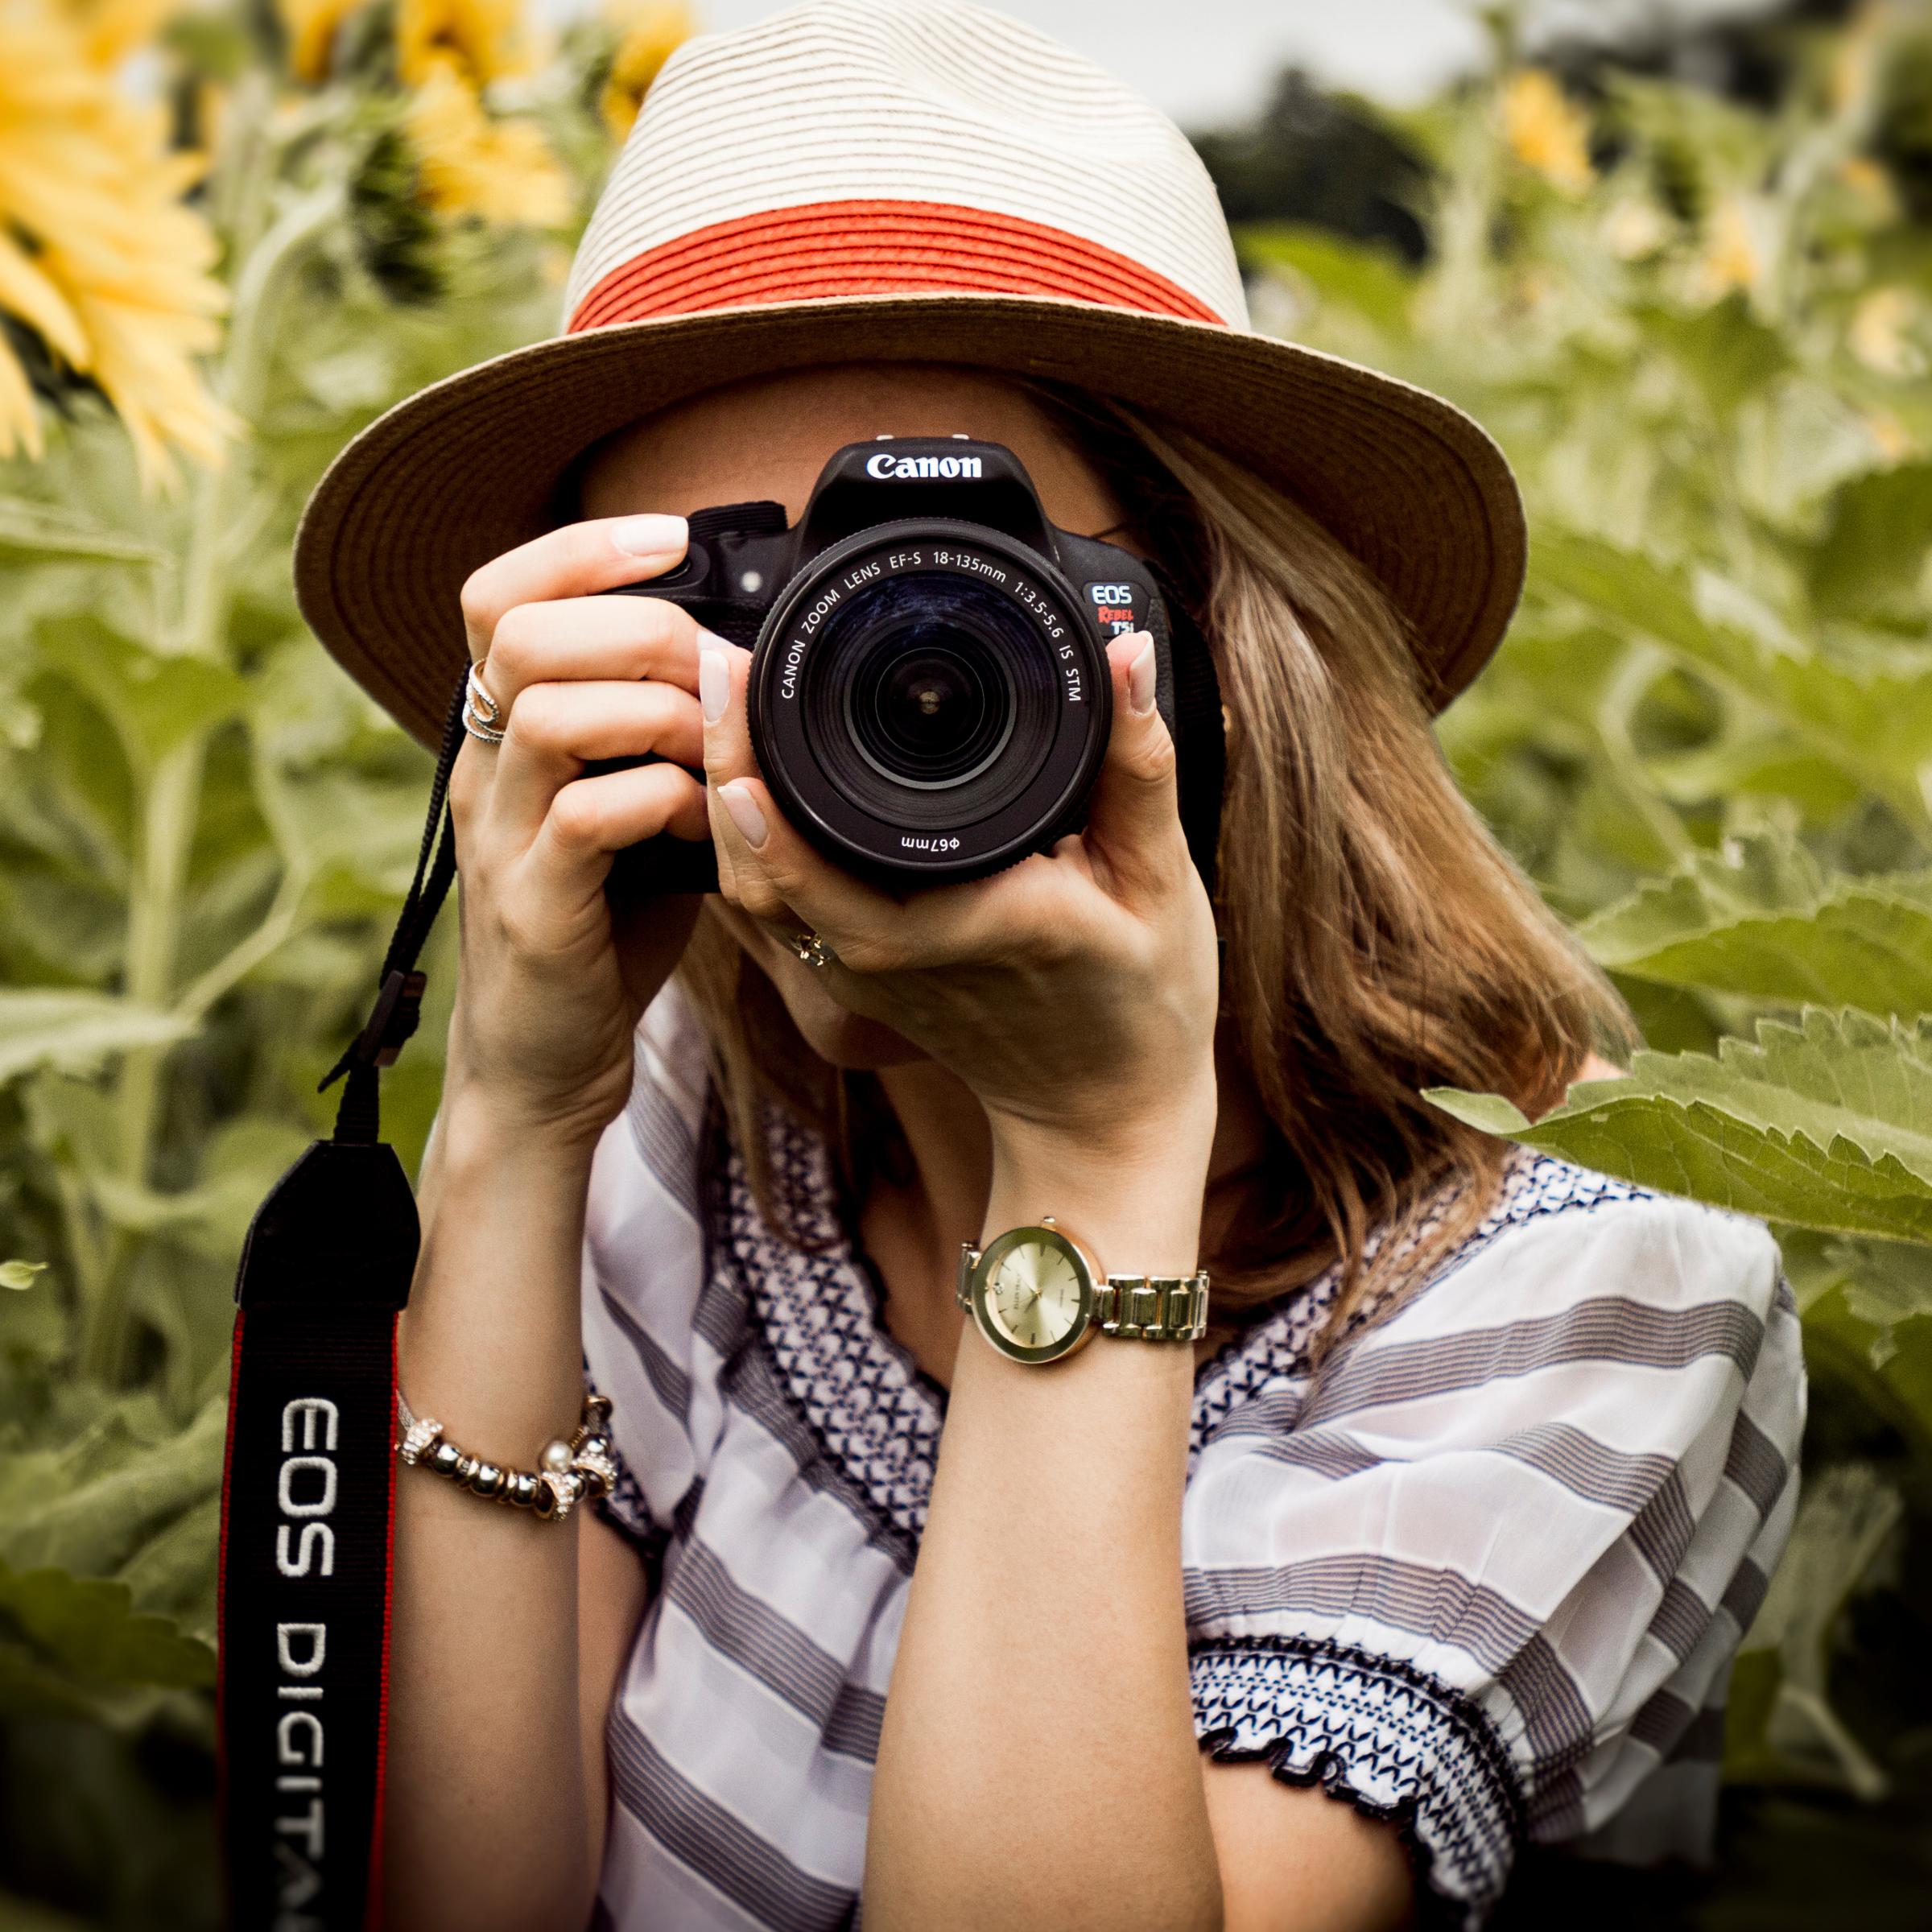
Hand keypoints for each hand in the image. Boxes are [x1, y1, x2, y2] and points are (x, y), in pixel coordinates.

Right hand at [445, 513, 709, 1145]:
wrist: (543, 1062)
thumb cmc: (600, 924)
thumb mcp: (626, 807)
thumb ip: (659, 737)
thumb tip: (745, 666)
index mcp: (500, 734)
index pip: (497, 595)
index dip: (580, 548)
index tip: (671, 536)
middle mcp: (482, 772)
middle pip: (522, 634)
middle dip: (639, 627)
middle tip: (713, 670)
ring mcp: (498, 839)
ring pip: (550, 713)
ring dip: (658, 713)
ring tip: (714, 749)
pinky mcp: (533, 908)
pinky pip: (588, 816)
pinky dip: (664, 800)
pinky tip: (702, 824)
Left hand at [701, 631, 1219, 1232]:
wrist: (1104, 1112)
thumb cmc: (1144, 1002)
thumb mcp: (1162, 881)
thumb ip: (1139, 764)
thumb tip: (1124, 653)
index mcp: (970, 927)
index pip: (830, 872)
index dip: (766, 796)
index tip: (743, 693)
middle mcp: (896, 960)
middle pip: (763, 871)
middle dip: (724, 762)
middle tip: (719, 664)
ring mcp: (865, 977)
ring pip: (756, 892)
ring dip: (725, 798)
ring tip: (725, 699)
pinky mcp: (856, 979)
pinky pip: (777, 909)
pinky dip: (751, 839)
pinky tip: (750, 770)